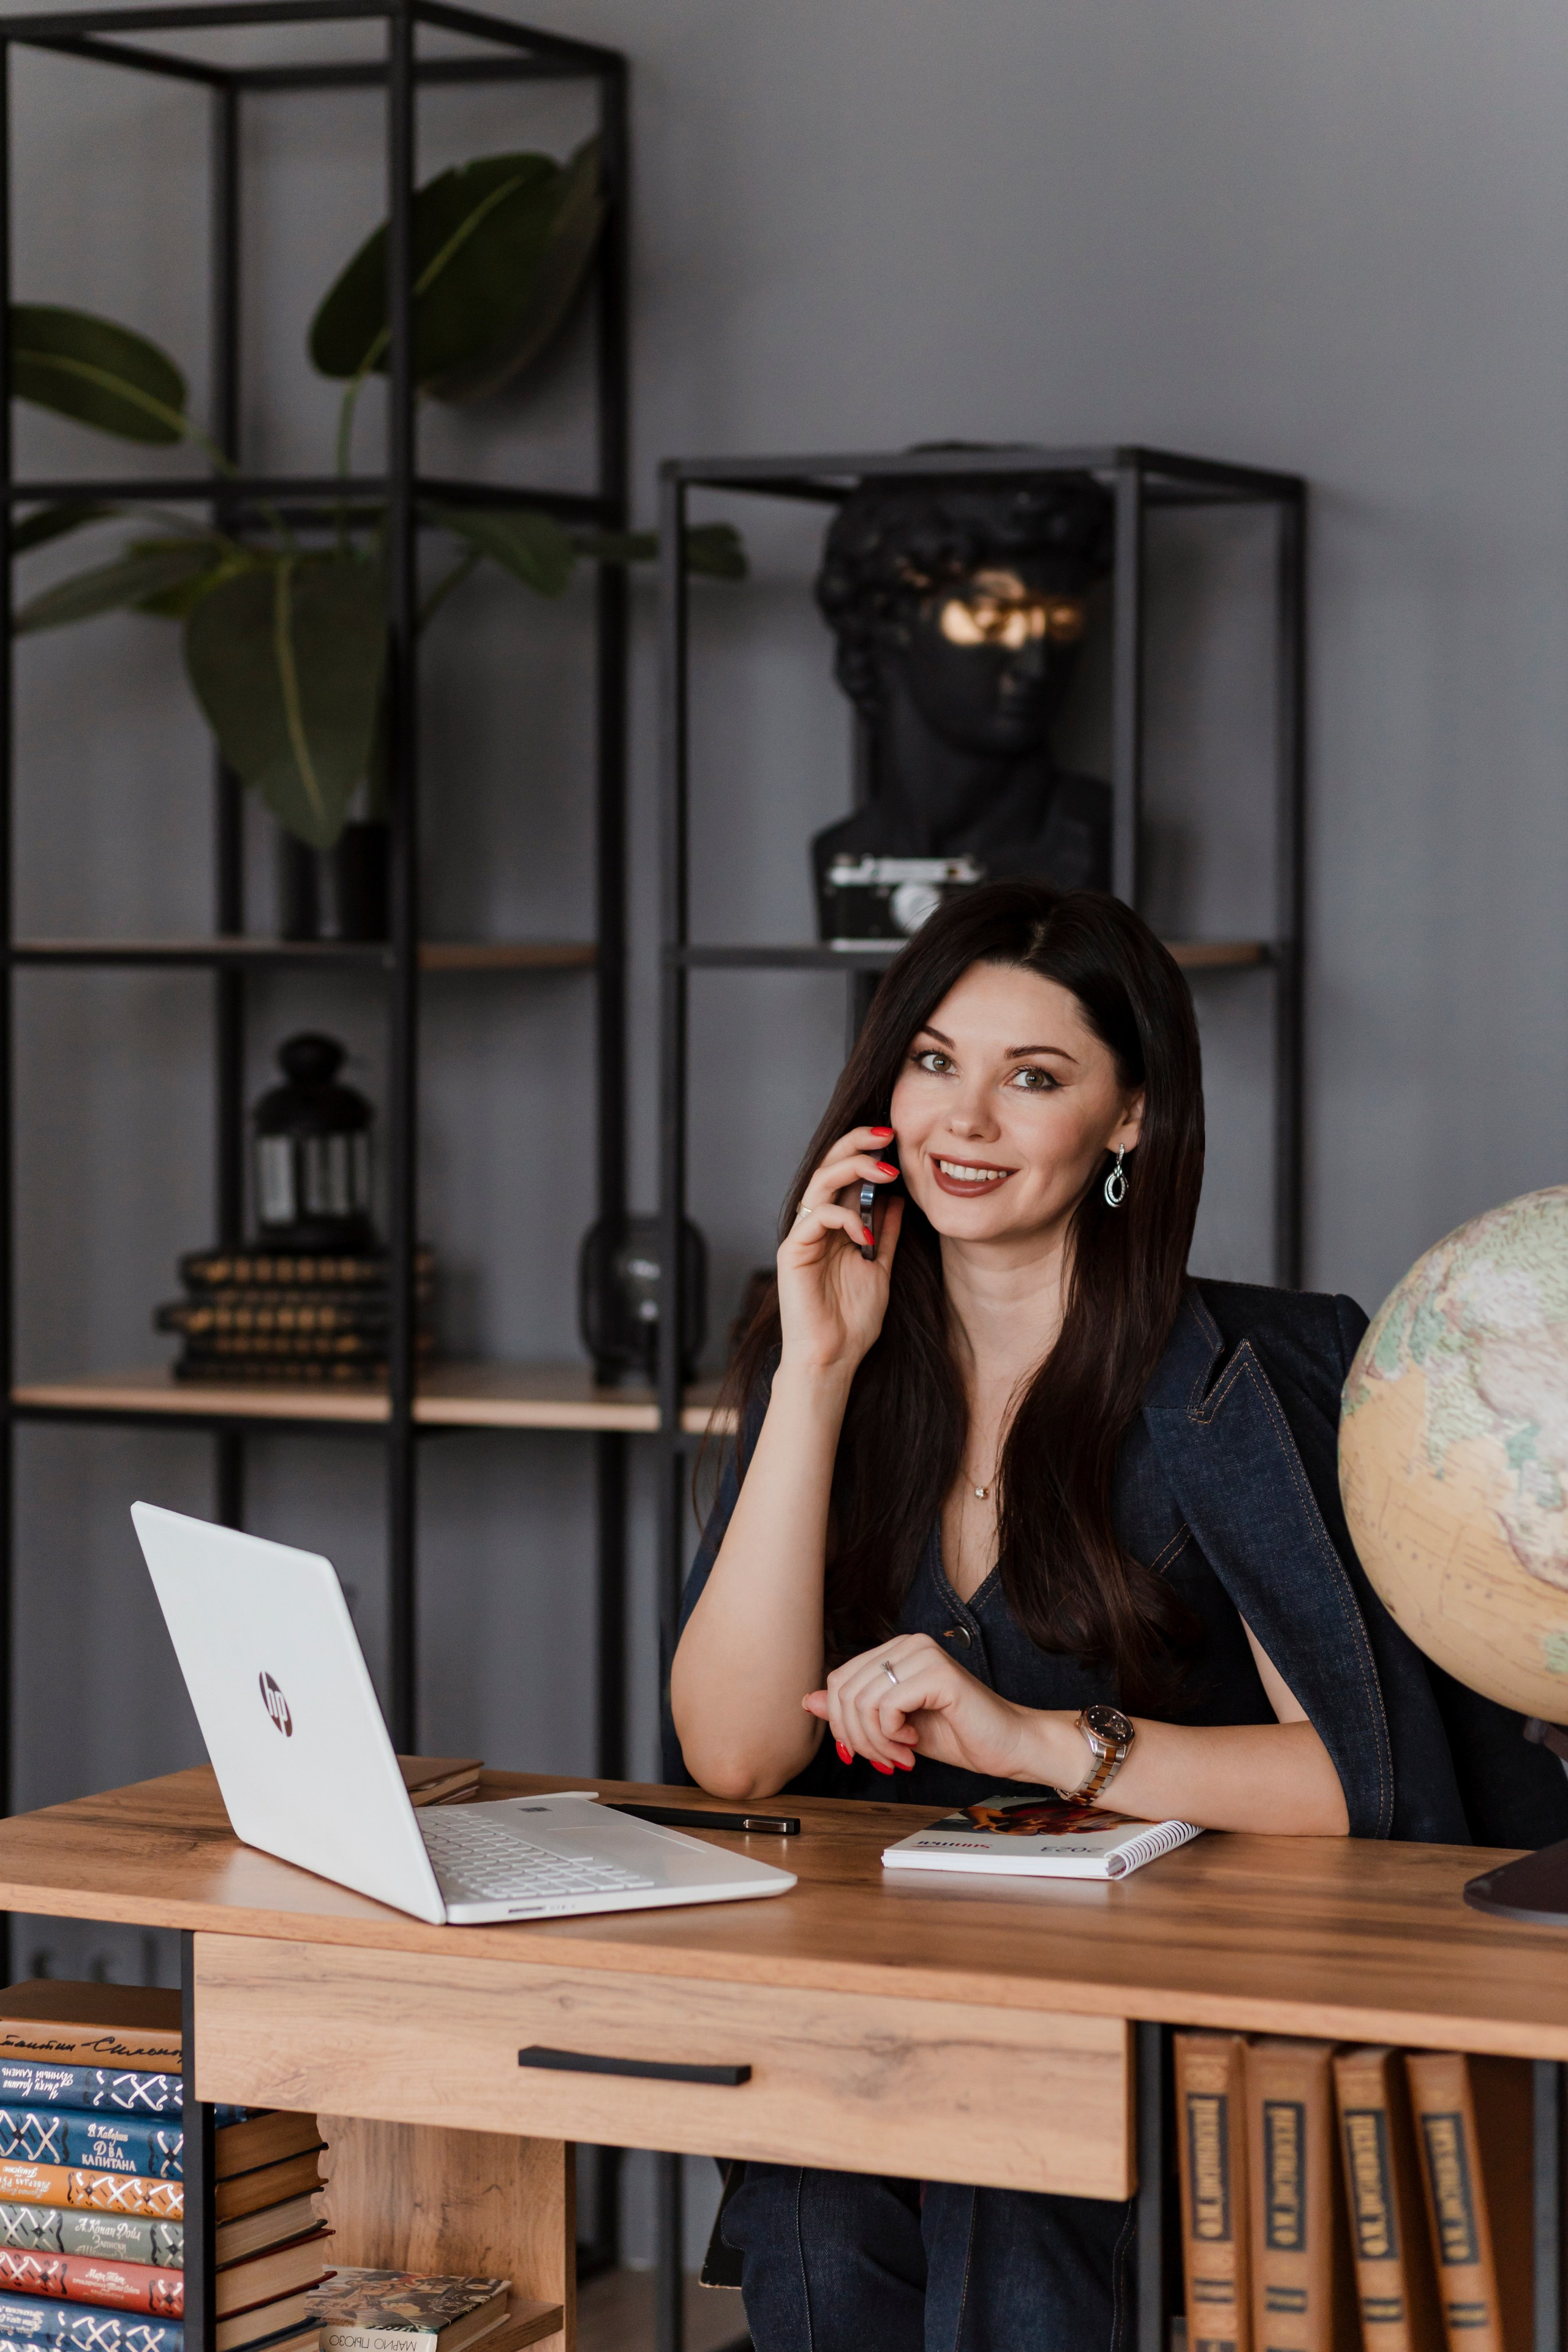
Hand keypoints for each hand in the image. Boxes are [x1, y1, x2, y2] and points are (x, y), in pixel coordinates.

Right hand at [776, 1127, 904, 1374]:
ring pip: (820, 1184)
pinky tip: (867, 1233)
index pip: (846, 1175)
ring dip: (853, 1170)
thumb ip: (887, 1234)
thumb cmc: (852, 1321)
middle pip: (828, 1167)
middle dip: (856, 1145)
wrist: (832, 1358)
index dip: (866, 1152)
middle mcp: (816, 1225)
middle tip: (887, 1135)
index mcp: (835, 1225)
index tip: (896, 1140)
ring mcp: (803, 1237)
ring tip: (885, 1171)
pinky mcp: (792, 1252)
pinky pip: (817, 1219)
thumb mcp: (881, 1268)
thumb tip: (900, 1200)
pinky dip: (845, 1218)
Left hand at [803, 1632, 1057, 1782]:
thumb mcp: (893, 1727)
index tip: (865, 1751)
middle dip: (857, 1737)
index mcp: (896, 1650)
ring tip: (901, 1754)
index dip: (842, 1723)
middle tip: (885, 1758)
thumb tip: (808, 1699)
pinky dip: (891, 1735)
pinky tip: (913, 1743)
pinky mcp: (938, 1673)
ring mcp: (924, 1654)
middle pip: (845, 1690)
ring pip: (862, 1700)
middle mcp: (909, 1643)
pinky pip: (886, 1706)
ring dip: (876, 1741)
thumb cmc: (959, 1735)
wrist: (1009, 1747)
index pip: (839, 1680)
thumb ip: (854, 1711)